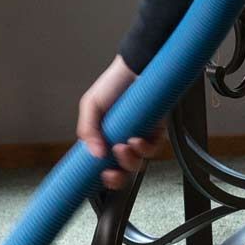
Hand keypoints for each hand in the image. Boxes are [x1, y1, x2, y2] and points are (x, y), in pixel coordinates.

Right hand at [77, 55, 161, 190]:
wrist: (136, 68)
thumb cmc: (114, 84)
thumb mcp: (91, 105)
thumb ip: (88, 129)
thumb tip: (94, 153)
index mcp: (106, 139)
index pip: (105, 166)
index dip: (105, 177)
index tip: (102, 175)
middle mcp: (123, 141)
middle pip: (123, 171)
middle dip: (118, 176)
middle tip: (112, 170)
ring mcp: (140, 138)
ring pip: (138, 163)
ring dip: (129, 160)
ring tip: (123, 146)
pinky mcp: (157, 132)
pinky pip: (153, 149)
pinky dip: (144, 148)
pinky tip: (137, 140)